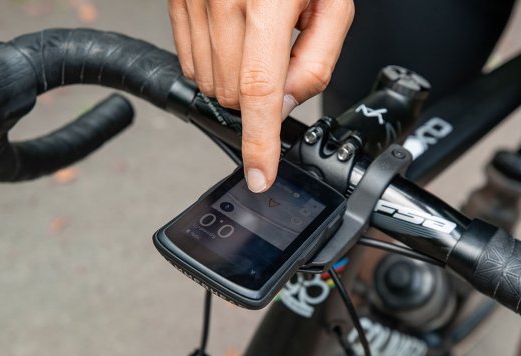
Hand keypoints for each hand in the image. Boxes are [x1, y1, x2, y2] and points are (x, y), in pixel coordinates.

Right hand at [168, 0, 353, 191]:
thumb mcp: (333, 0)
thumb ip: (317, 57)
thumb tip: (287, 102)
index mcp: (267, 1)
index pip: (259, 91)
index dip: (259, 141)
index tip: (259, 173)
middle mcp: (221, 0)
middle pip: (234, 92)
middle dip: (261, 93)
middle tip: (282, 53)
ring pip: (208, 80)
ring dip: (236, 78)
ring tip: (259, 34)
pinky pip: (188, 57)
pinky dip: (213, 61)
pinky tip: (235, 34)